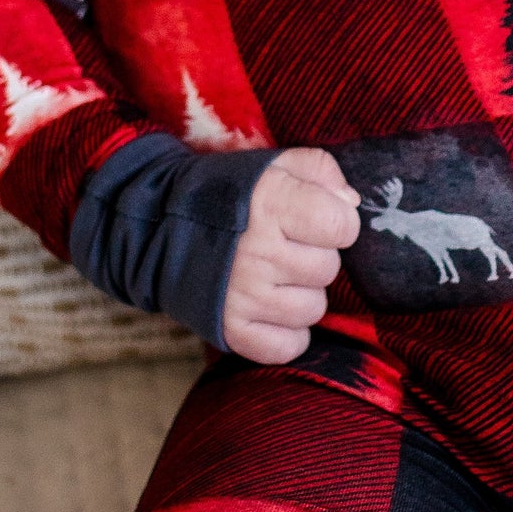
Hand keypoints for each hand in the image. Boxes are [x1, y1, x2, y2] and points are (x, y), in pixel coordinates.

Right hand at [221, 147, 361, 363]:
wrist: (160, 224)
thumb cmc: (229, 194)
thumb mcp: (274, 164)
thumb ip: (322, 172)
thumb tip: (352, 204)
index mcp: (270, 203)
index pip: (342, 226)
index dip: (336, 223)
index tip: (313, 220)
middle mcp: (257, 252)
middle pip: (327, 269)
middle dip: (313, 257)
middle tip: (284, 247)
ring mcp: (243, 295)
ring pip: (313, 309)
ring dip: (301, 294)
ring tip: (273, 276)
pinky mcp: (231, 330)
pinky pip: (289, 346)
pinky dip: (286, 333)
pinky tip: (270, 309)